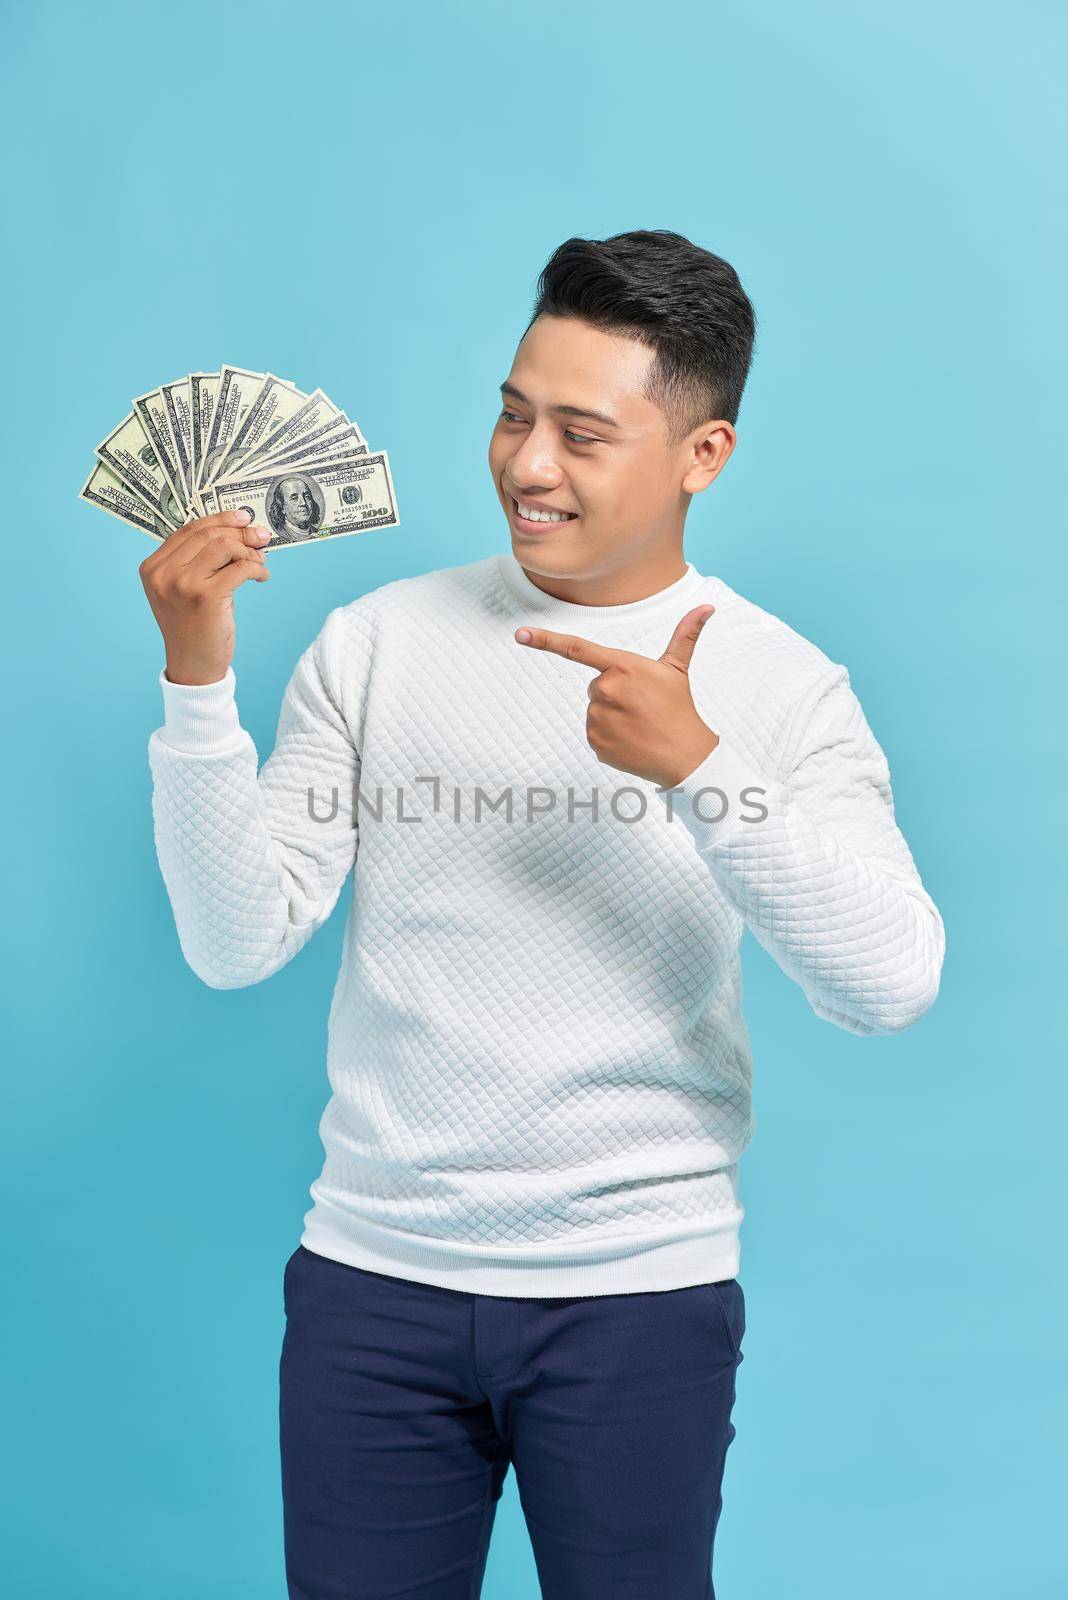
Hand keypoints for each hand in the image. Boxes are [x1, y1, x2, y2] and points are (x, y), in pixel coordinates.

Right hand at [139, 509, 270, 685]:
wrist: (192, 665)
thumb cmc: (192, 627)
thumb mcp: (183, 590)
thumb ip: (197, 561)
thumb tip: (238, 531)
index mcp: (153, 567)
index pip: (189, 529)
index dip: (220, 519)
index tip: (243, 518)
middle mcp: (163, 573)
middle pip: (209, 534)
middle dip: (240, 532)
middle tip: (261, 537)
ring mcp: (182, 584)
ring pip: (224, 546)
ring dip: (249, 550)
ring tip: (260, 561)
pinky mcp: (206, 597)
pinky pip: (240, 568)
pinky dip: (257, 568)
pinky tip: (262, 576)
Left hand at [514, 604, 720, 789]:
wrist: (684, 756)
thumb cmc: (680, 708)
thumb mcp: (678, 669)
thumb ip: (685, 635)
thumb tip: (707, 606)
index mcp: (622, 666)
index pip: (577, 649)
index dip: (545, 641)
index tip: (519, 634)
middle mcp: (605, 690)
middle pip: (595, 686)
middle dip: (614, 693)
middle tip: (641, 706)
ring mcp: (598, 718)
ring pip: (594, 710)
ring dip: (612, 716)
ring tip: (638, 724)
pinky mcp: (594, 742)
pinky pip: (594, 733)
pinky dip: (609, 737)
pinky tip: (630, 740)